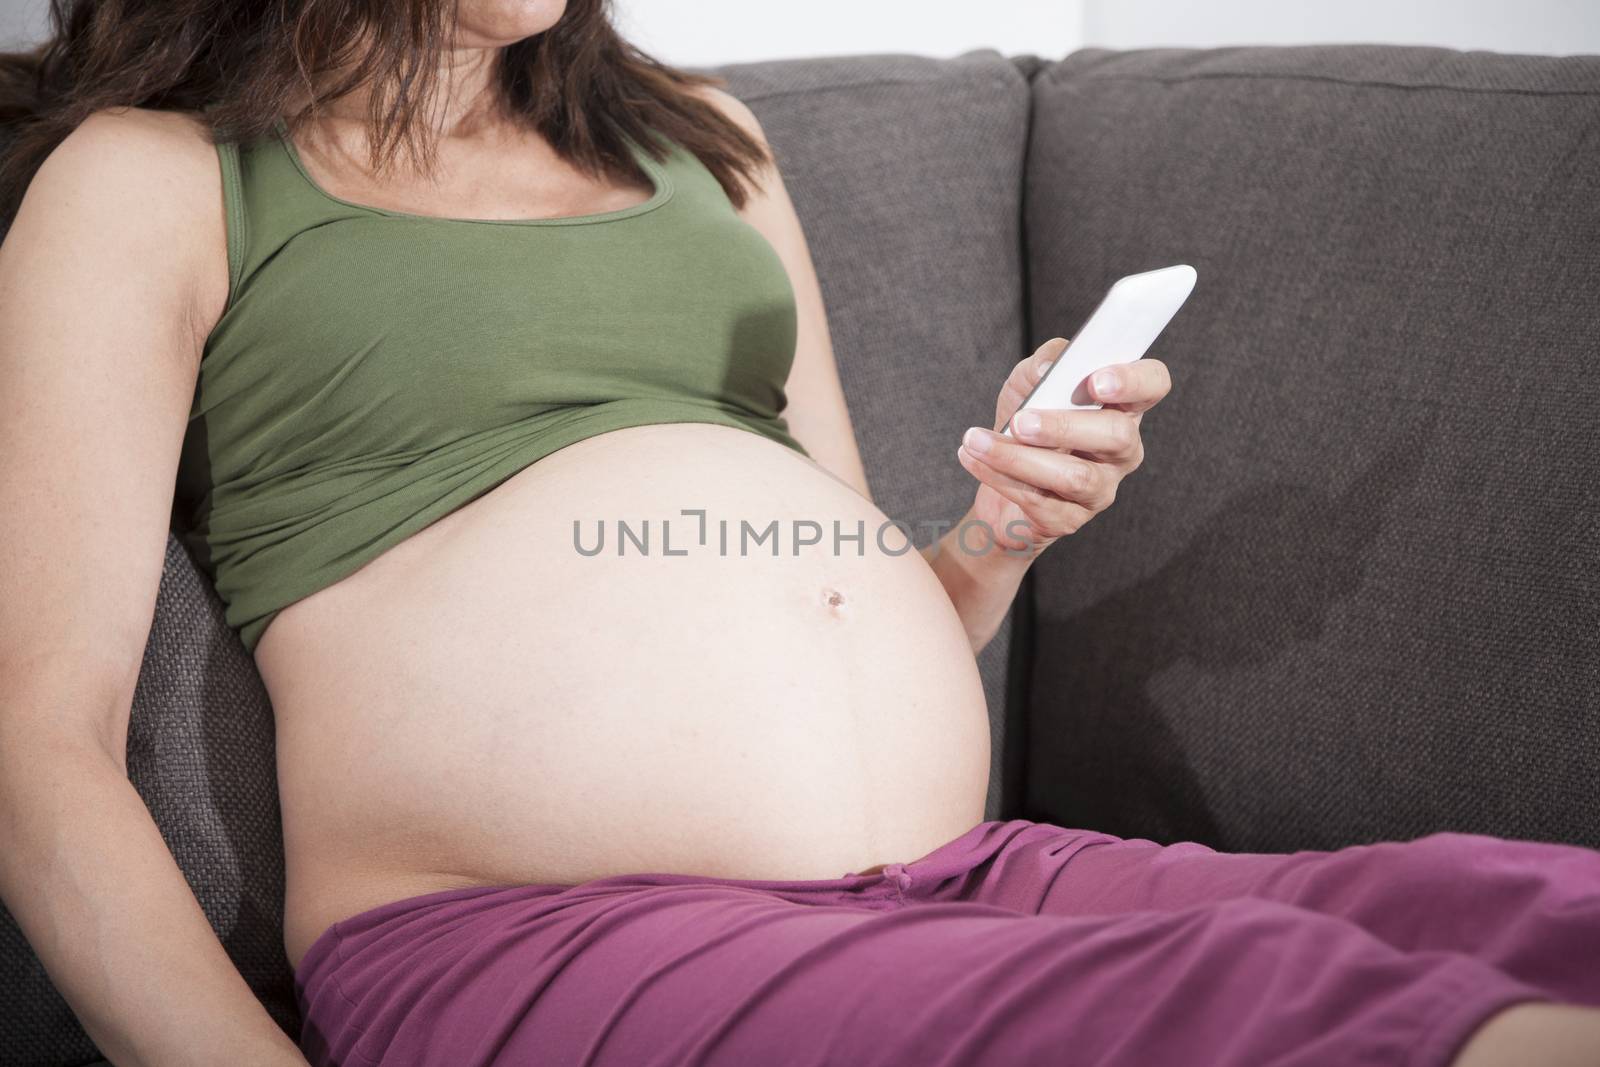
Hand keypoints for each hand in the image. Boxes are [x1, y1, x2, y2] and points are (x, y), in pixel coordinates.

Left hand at [956, 336, 1171, 555]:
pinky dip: (998, 476)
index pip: (1153, 385)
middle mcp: (1122, 449)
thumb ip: (1044, 364)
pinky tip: (971, 457)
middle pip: (1117, 436)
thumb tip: (1049, 367)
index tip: (1096, 382)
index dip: (1134, 381)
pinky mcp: (1069, 519)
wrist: (995, 479)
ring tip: (976, 440)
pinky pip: (1038, 501)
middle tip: (1019, 421)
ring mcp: (1100, 488)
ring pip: (1074, 476)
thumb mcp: (1029, 383)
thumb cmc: (1024, 422)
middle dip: (1064, 426)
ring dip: (1019, 457)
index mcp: (1122, 407)